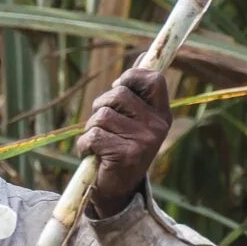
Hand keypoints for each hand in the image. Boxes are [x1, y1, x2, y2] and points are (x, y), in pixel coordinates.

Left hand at [76, 68, 172, 217]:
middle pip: (118, 93)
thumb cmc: (120, 148)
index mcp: (162, 115)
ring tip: (99, 144)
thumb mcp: (134, 119)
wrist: (117, 192)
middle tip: (103, 125)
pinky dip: (85, 146)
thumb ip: (137, 90)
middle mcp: (157, 127)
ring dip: (91, 128)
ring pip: (102, 115)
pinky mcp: (126, 154)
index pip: (154, 78)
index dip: (131, 75)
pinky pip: (93, 135)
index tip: (118, 86)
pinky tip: (94, 156)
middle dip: (101, 106)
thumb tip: (145, 53)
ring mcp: (143, 141)